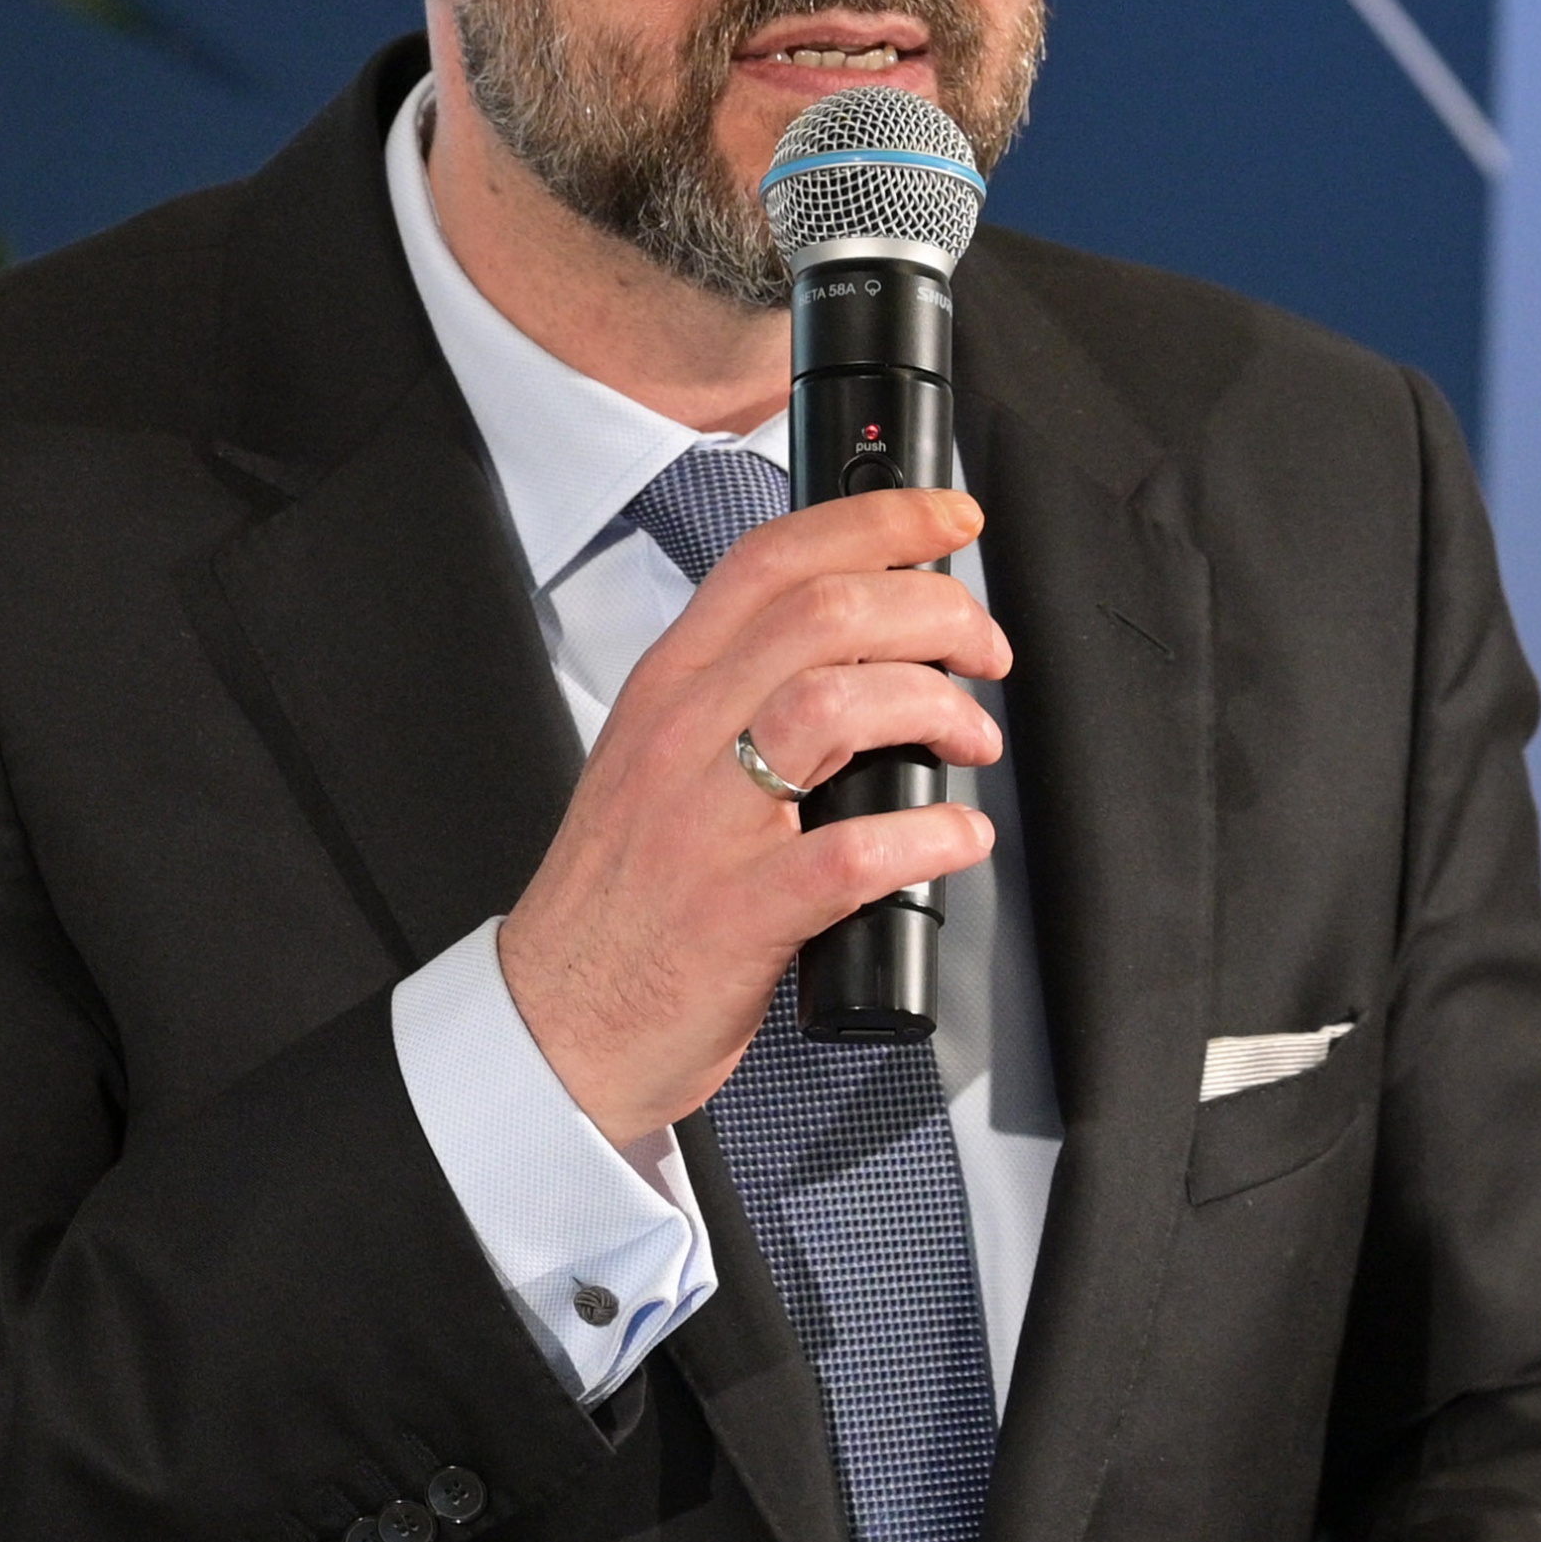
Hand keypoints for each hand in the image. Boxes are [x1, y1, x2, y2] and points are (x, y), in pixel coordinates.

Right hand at [497, 485, 1006, 1147]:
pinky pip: (851, 853)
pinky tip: (957, 839)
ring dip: (935, 707)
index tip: (950, 525)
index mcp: (670, 689)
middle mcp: (682, 737)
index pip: (774, 558)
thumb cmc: (624, 897)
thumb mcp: (659, 759)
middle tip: (984, 653)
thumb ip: (739, 696)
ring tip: (970, 741)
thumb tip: (863, 653)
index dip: (881, 522)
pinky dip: (927, 837)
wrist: (556, 1019)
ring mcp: (705, 823)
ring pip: (837, 704)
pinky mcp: (736, 914)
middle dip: (936, 614)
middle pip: (825, 613)